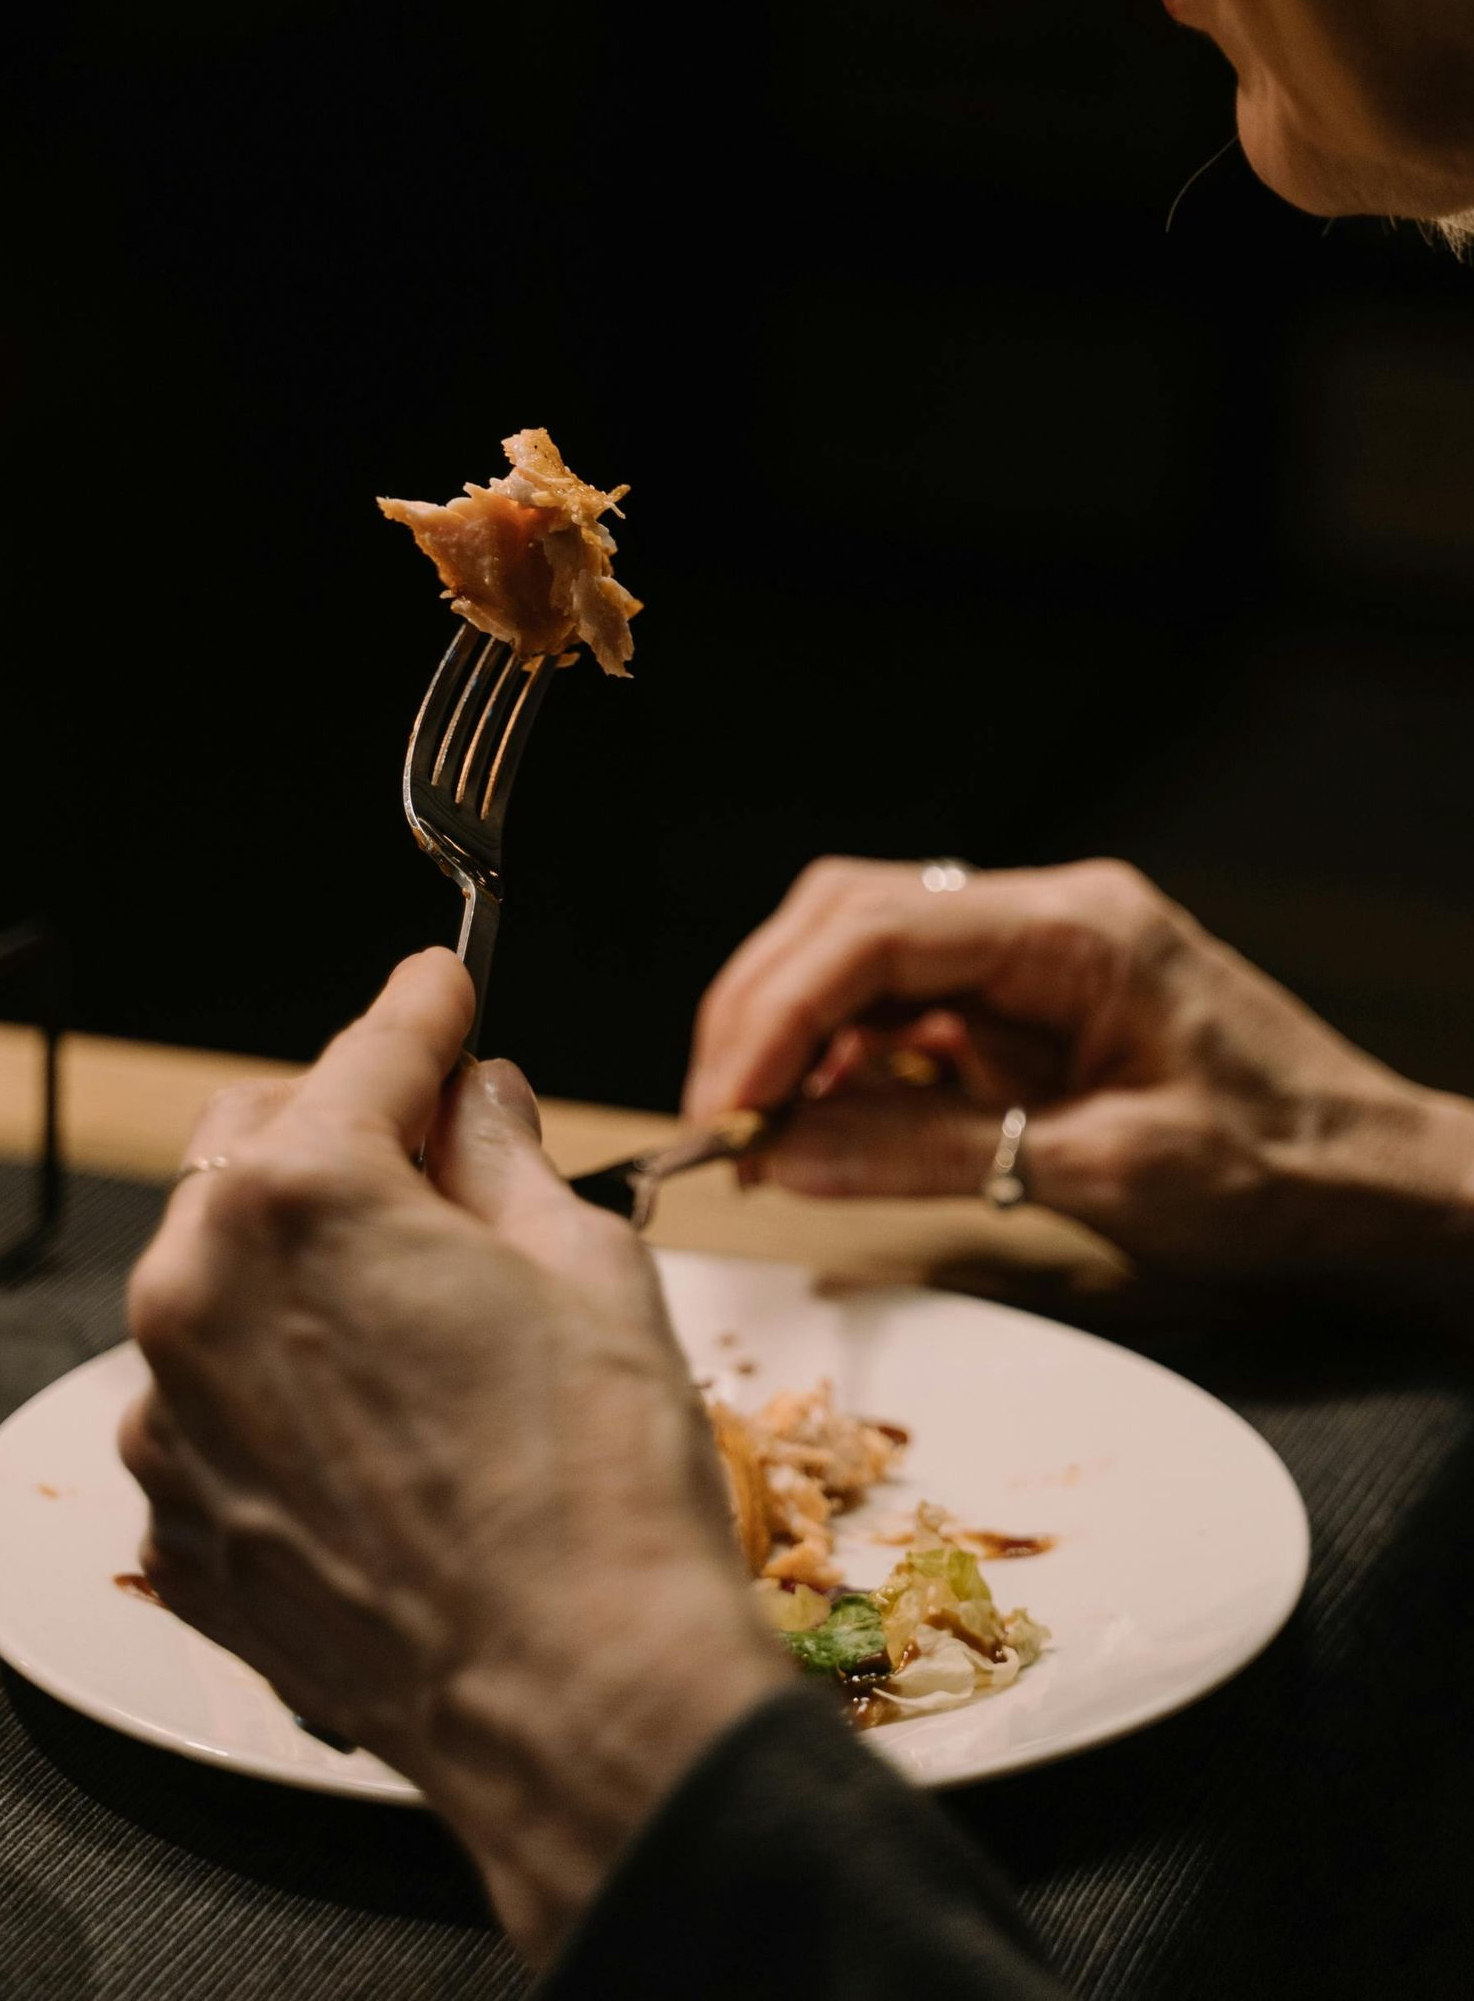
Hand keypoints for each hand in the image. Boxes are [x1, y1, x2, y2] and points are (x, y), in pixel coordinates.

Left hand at [120, 950, 782, 1964]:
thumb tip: (479, 1103)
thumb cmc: (597, 1489)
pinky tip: (381, 1420)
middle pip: (258, 1146)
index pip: (368, 1052)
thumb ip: (503, 1155)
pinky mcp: (174, 1522)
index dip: (424, 1010)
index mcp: (300, 1198)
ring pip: (221, 1276)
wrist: (580, 1705)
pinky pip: (210, 1401)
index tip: (443, 986)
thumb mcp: (586, 1262)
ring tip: (422, 1310)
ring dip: (305, 1262)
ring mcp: (170, 1419)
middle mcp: (197, 1294)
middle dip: (347, 1130)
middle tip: (448, 1155)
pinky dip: (279, 1383)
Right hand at [688, 857, 1473, 1296]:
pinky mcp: (1030, 999)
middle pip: (848, 918)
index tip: (723, 1101)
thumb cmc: (1277, 1174)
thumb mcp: (1103, 1174)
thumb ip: (930, 1154)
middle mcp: (1045, 912)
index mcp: (1074, 927)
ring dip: (793, 1030)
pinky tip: (822, 1120)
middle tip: (715, 1119)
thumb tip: (783, 1151)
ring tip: (755, 1130)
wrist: (1377, 1181)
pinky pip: (906, 1003)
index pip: (875, 932)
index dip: (775, 1010)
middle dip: (762, 1010)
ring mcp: (1035, 950)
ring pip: (863, 951)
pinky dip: (845, 1055)